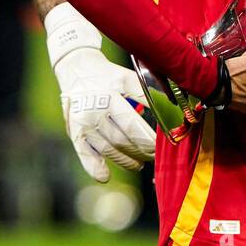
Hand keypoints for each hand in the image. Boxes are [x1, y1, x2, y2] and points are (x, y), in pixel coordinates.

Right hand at [47, 2, 155, 182]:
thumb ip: (147, 94)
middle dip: (142, 150)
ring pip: (108, 149)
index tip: (164, 145)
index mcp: (109, 98)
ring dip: (126, 160)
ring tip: (140, 163)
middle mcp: (94, 113)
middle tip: (155, 155)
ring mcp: (83, 124)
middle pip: (122, 140)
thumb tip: (170, 109)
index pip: (132, 124)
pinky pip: (84, 154)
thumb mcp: (129, 78)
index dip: (149, 138)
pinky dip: (94, 167)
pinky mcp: (74, 132)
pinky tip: (105, 176)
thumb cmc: (109, 75)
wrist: (76, 68)